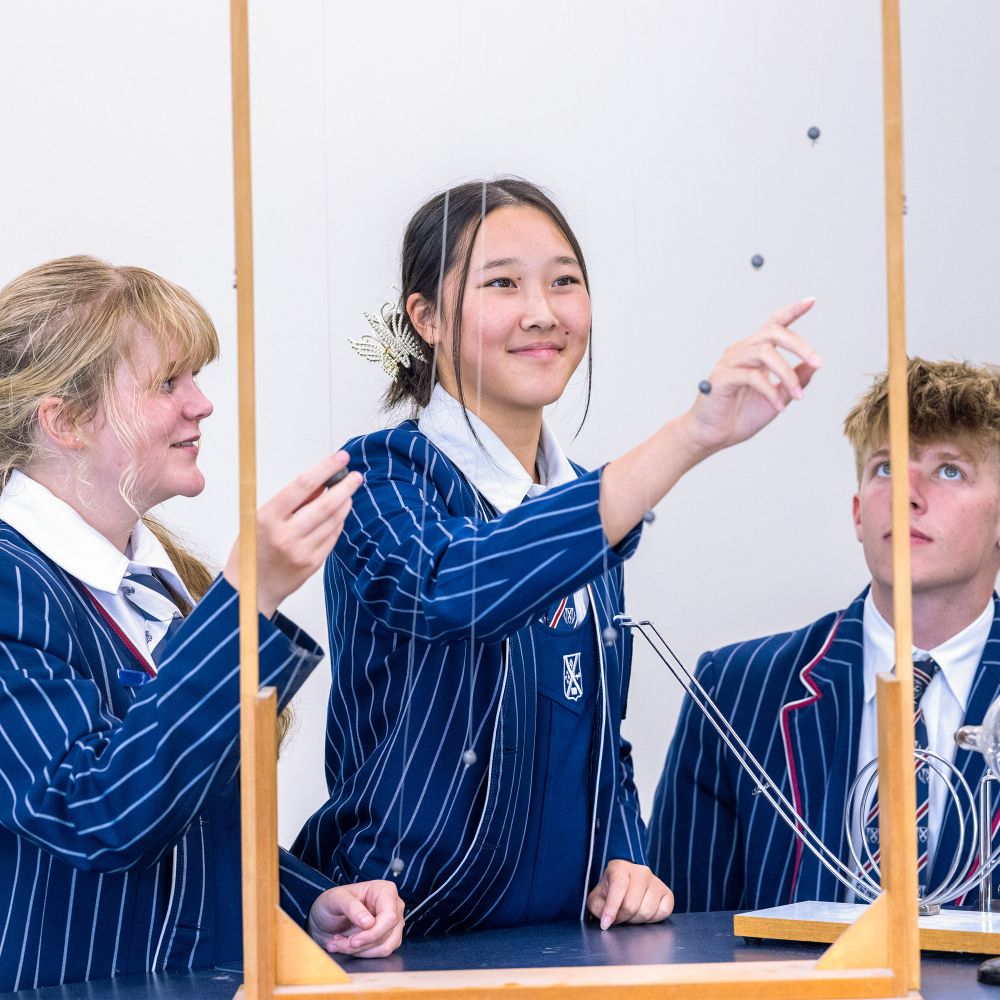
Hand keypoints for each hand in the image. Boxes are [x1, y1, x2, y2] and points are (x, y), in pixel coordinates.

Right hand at [223, 452, 360, 615]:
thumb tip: (320, 481)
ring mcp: (301, 551)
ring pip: (333, 521)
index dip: (325, 468)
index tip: (341, 458)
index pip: (303, 485)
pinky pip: (333, 537)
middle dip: (345, 487)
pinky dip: (338, 522)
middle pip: (325, 504)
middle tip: (355, 476)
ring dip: (344, 503)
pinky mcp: (313, 564)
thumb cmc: (252, 550)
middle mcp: (286, 535)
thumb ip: (290, 501)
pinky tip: (339, 514)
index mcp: (268, 518)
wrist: (250, 590)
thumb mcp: (260, 518)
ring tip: (348, 492)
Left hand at [307, 880, 404, 957]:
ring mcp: (394, 923)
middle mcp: (395, 905)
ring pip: (385, 947)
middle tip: (337, 942)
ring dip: (359, 951)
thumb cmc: (332, 903)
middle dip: (361, 943)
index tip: (353, 941)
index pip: (389, 917)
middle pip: (387, 934)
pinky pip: (381, 953)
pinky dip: (362, 954)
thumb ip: (351, 907)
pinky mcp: (390, 938)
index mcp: (386, 890)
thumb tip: (369, 923)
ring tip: (339, 943)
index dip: (372, 933)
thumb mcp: (335, 899)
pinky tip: (347, 945)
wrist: (326, 917)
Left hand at [587, 860, 673, 929]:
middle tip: (618, 918)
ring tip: (630, 915)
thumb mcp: (598, 895)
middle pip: (631, 905)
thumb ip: (598, 907)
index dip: (611, 908)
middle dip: (622, 917)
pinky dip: (652, 920)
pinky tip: (643, 913)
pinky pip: (663, 913)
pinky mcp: (667, 893)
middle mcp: (641, 872)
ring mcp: (656, 881)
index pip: (618, 888)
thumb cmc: (611, 889)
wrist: (628, 880)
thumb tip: (607, 919)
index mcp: (620, 868)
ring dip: (636, 920)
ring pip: (647, 911)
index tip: (605, 924)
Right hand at [679, 298, 820, 455]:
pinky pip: (751, 376)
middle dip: (799, 345)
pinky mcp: (721, 378)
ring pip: (764, 353)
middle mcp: (740, 352)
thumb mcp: (777, 398)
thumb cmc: (740, 417)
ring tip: (798, 396)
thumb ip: (794, 381)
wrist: (712, 437)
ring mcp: (729, 362)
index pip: (773, 325)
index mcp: (753, 353)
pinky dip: (770, 391)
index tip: (811, 301)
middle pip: (772, 332)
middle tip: (819, 362)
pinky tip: (779, 407)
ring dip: (787, 374)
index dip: (791, 312)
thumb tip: (814, 365)